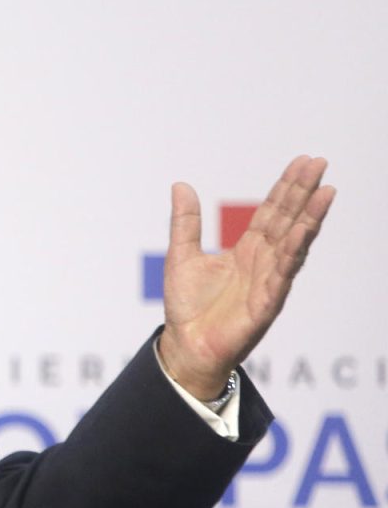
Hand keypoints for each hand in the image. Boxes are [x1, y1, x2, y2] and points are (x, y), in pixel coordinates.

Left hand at [159, 156, 334, 398]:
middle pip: (288, 220)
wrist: (185, 345)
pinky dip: (295, 251)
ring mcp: (269, 281)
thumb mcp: (181, 254)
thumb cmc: (187, 305)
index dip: (287, 187)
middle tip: (320, 163)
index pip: (272, 212)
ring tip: (325, 192)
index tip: (303, 162)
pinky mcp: (267, 302)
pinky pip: (284, 273)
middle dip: (303, 192)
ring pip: (294, 243)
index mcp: (246, 250)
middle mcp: (263, 262)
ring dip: (310, 218)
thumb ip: (186, 222)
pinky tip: (306, 230)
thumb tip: (181, 184)